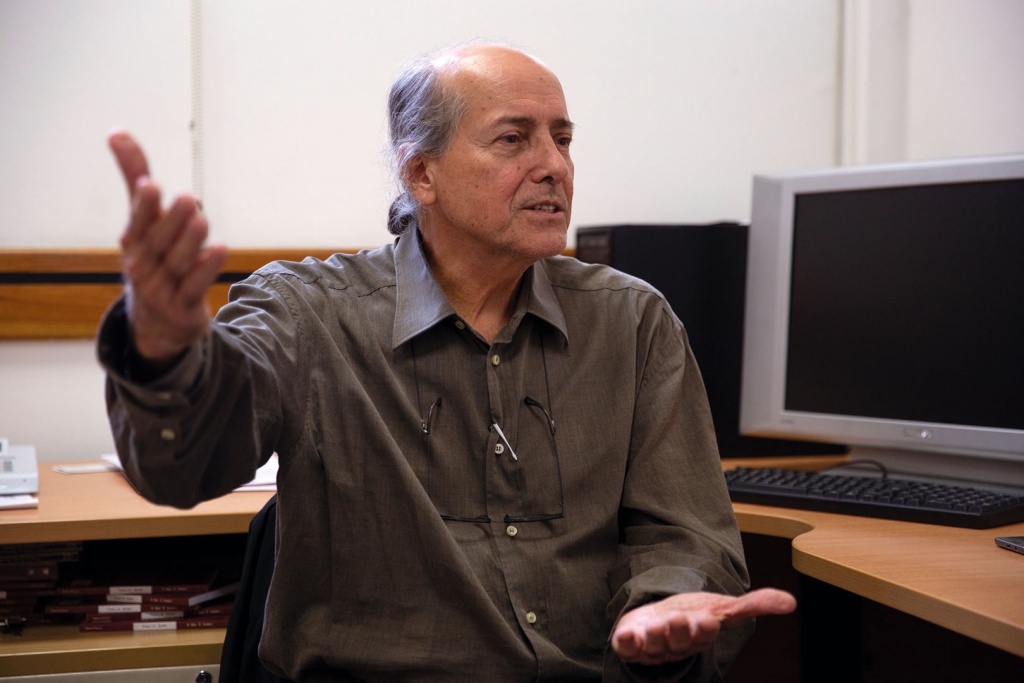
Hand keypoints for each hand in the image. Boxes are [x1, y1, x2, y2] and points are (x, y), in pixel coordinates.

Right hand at [109, 130, 227, 363]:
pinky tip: (220, 250)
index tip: (150, 185)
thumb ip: (134, 176)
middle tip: (185, 198)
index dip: (143, 205)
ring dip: (189, 241)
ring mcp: (163, 288)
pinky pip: (195, 286)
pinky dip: (206, 269)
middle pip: (158, 242)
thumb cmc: (153, 256)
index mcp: (134, 241)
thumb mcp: (144, 219)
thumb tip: (117, 131)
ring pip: (178, 263)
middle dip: (170, 220)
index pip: (137, 221)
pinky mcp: (184, 305)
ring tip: (201, 219)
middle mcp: (144, 264)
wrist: (159, 319)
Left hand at [611, 588, 795, 666]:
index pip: (704, 635)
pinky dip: (626, 644)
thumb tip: (791, 602)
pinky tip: (626, 636)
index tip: (707, 619)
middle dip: (681, 631)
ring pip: (655, 645)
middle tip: (680, 619)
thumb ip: (754, 605)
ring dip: (655, 636)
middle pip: (680, 641)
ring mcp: (653, 646)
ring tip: (656, 624)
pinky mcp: (631, 644)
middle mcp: (677, 644)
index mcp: (700, 635)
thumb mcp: (722, 607)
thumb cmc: (693, 616)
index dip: (704, 629)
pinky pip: (627, 648)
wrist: (660, 621)